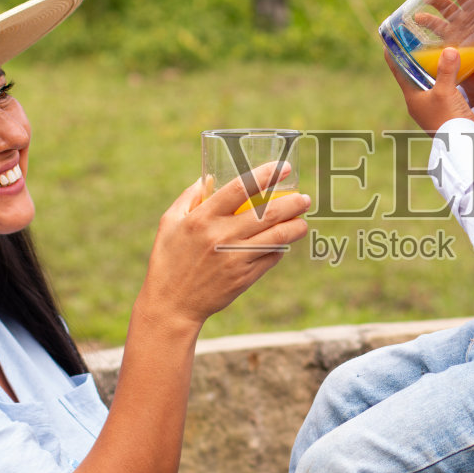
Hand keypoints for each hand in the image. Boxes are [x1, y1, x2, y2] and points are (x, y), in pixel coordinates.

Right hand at [139, 163, 309, 328]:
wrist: (172, 304)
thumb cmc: (168, 259)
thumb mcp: (170, 222)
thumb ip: (189, 196)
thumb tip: (209, 177)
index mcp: (202, 218)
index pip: (240, 188)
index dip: (265, 175)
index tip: (283, 168)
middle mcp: (221, 236)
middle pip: (267, 213)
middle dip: (292, 202)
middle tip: (305, 198)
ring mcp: (235, 258)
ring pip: (277, 237)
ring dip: (296, 226)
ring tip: (303, 220)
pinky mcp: (244, 278)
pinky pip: (271, 258)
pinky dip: (281, 248)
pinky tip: (284, 242)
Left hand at [386, 47, 473, 134]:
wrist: (462, 142)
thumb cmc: (448, 118)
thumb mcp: (446, 92)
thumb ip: (446, 71)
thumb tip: (449, 50)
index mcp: (412, 97)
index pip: (399, 72)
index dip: (393, 58)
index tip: (386, 44)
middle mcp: (418, 102)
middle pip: (411, 77)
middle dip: (411, 61)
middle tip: (411, 43)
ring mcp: (430, 107)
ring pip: (425, 83)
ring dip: (427, 70)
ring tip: (429, 54)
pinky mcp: (442, 109)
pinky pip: (437, 89)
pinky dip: (439, 78)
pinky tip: (447, 72)